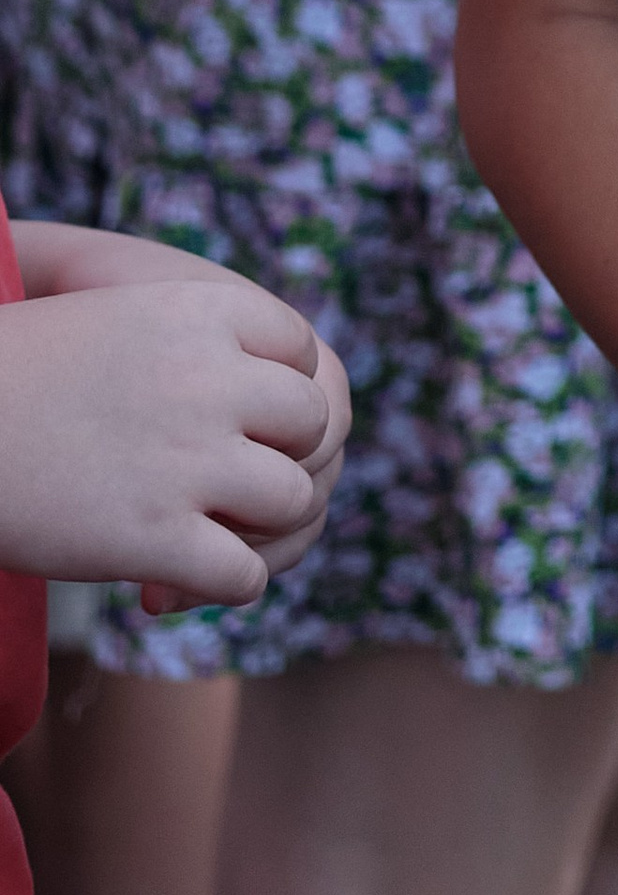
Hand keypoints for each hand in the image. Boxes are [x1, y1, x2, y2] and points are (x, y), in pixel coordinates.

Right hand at [0, 231, 352, 604]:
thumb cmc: (19, 372)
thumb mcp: (120, 316)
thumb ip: (198, 338)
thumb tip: (272, 374)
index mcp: (201, 311)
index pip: (302, 352)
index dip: (281, 389)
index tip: (245, 416)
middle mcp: (208, 380)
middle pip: (311, 422)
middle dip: (283, 455)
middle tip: (235, 481)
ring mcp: (187, 461)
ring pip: (290, 499)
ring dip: (262, 526)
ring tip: (215, 533)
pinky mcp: (154, 538)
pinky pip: (242, 574)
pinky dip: (227, 583)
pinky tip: (178, 578)